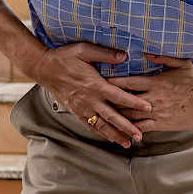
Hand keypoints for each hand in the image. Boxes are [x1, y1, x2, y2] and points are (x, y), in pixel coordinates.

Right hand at [27, 42, 151, 147]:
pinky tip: (108, 138)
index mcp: (95, 85)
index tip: (148, 108)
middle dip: (127, 127)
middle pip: (113, 117)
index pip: (119, 97)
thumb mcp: (85, 50)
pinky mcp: (75, 111)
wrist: (44, 68)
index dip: (135, 103)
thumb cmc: (65, 58)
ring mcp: (82, 107)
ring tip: (126, 143)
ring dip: (114, 135)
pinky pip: (89, 125)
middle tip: (139, 136)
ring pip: (101, 125)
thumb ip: (106, 54)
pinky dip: (99, 133)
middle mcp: (89, 99)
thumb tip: (124, 56)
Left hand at [107, 54, 192, 131]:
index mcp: (155, 82)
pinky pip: (141, 127)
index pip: (129, 82)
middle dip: (110, 101)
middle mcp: (153, 98)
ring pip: (130, 115)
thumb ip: (163, 58)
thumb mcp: (181, 64)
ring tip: (104, 115)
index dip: (113, 83)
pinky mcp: (161, 124)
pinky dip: (130, 129)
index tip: (100, 81)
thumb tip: (146, 53)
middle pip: (125, 100)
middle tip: (97, 100)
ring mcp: (156, 112)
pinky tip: (121, 130)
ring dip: (117, 116)